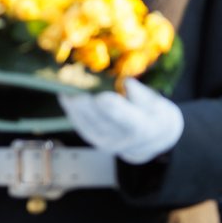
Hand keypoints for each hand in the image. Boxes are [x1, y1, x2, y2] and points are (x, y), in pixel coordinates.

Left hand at [59, 77, 183, 164]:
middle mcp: (122, 140)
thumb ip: (140, 93)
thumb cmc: (154, 112)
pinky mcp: (93, 140)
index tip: (100, 97)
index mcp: (142, 128)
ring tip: (65, 83)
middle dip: (85, 100)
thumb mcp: (156, 101)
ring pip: (85, 121)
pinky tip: (65, 94)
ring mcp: (105, 143)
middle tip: (75, 80)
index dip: (112, 109)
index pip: (126, 120)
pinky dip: (71, 108)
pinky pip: (79, 123)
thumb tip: (126, 83)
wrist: (152, 138)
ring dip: (73, 102)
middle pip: (99, 119)